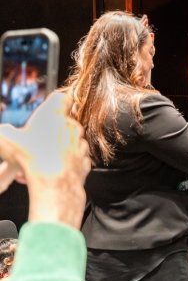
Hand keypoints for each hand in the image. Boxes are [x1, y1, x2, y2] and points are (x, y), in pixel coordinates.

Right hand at [0, 92, 90, 227]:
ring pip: (72, 141)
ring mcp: (81, 144)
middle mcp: (72, 127)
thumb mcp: (7, 139)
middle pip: (66, 121)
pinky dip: (68, 161)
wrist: (53, 182)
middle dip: (55, 129)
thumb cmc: (32, 156)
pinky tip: (54, 167)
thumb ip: (4, 132)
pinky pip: (77, 158)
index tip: (51, 108)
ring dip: (61, 146)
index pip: (62, 98)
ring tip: (44, 157)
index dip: (57, 103)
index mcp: (54, 115)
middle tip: (39, 140)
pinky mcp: (85, 160)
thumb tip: (1, 131)